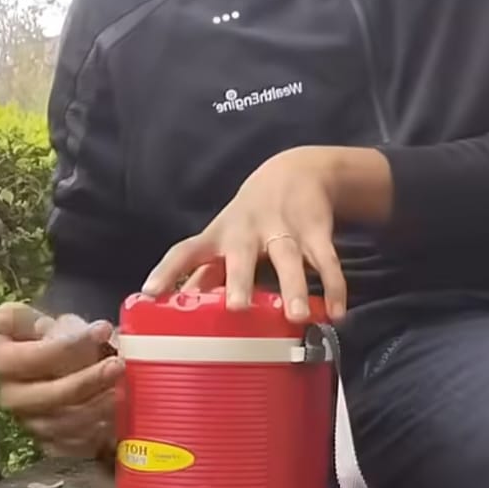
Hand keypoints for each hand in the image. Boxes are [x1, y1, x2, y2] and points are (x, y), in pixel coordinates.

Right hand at [0, 301, 123, 459]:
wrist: (54, 368)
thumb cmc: (52, 340)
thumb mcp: (51, 322)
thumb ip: (66, 325)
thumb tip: (100, 331)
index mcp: (1, 358)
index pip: (31, 357)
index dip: (69, 345)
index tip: (102, 330)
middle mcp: (8, 394)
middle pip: (46, 396)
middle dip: (86, 381)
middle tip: (118, 365)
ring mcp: (26, 422)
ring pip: (60, 424)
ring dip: (95, 408)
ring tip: (121, 389)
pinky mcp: (45, 442)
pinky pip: (69, 446)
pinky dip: (94, 433)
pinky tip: (113, 417)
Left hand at [141, 146, 392, 320]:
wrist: (297, 170)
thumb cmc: (250, 217)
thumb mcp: (224, 238)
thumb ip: (205, 273)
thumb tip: (172, 308)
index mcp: (220, 235)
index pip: (186, 251)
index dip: (167, 271)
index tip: (150, 293)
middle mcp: (249, 231)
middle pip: (243, 255)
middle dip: (239, 279)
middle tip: (236, 307)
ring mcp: (284, 229)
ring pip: (290, 258)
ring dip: (294, 287)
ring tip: (297, 318)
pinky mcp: (316, 230)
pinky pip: (327, 261)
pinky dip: (335, 287)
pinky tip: (338, 314)